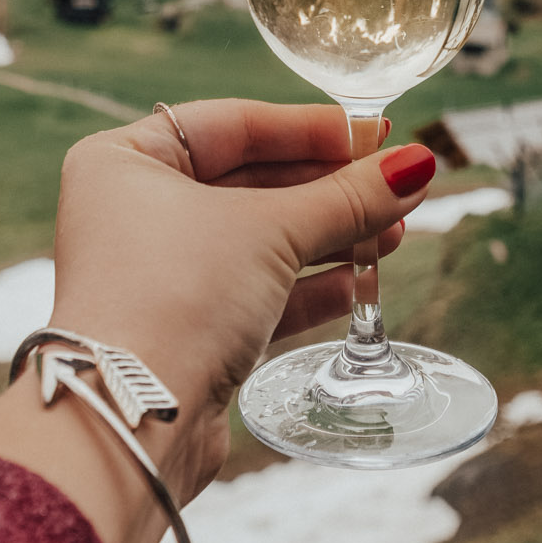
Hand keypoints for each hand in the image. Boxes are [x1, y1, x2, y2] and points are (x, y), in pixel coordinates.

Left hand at [0, 101, 436, 542]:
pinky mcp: (181, 331)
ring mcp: (156, 274)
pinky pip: (253, 292)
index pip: (235, 125)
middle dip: (328, 189)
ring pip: (257, 241)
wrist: (131, 417)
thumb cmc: (177, 297)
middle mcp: (133, 212)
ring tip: (392, 234)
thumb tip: (415, 165)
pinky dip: (305, 286)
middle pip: (250, 182)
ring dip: (327, 237)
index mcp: (125, 162)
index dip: (311, 128)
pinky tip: (356, 284)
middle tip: (394, 187)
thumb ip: (348, 196)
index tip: (374, 134)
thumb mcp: (273, 231)